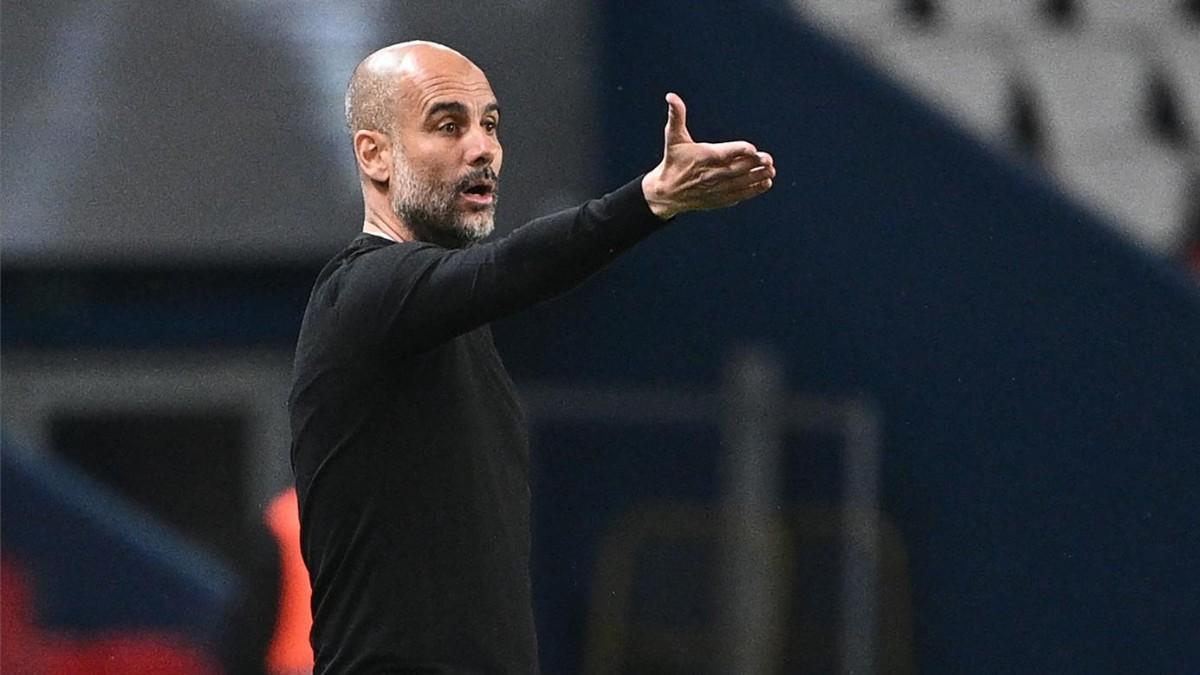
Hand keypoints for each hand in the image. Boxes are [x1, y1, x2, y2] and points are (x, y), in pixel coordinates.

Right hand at [641, 92, 774, 219]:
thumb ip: (676, 116)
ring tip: (771, 169)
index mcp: (703, 157)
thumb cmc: (673, 160)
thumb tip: (671, 96)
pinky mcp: (720, 199)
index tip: (753, 148)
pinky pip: (740, 195)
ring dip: (758, 176)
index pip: (724, 153)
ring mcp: (716, 188)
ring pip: (742, 182)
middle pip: (737, 169)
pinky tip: (767, 182)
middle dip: (755, 163)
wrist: (667, 192)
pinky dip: (754, 190)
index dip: (739, 150)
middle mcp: (711, 174)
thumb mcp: (673, 138)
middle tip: (769, 159)